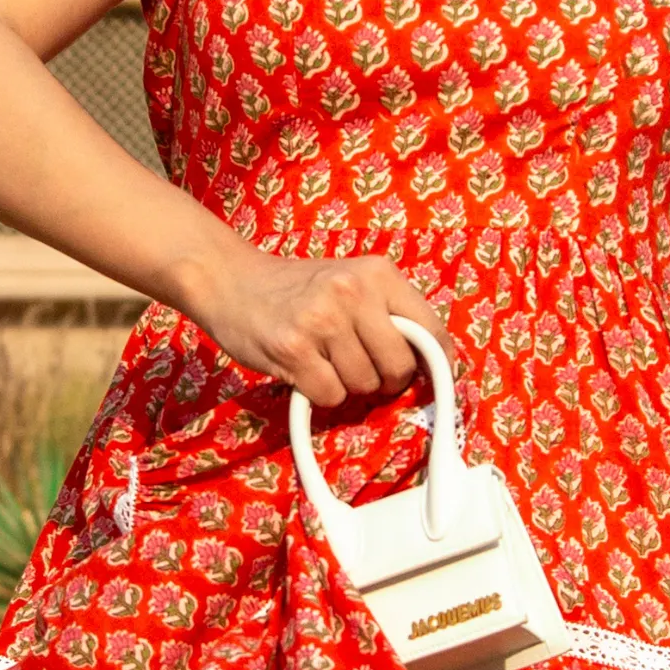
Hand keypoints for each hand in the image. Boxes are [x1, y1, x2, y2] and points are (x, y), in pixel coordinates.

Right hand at [181, 243, 447, 407]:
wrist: (230, 280)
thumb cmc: (297, 289)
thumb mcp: (350, 282)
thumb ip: (389, 314)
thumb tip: (434, 365)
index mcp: (377, 273)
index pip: (432, 330)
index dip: (439, 365)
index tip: (435, 382)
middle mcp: (353, 291)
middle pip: (400, 367)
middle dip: (385, 380)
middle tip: (360, 368)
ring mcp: (323, 320)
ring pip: (364, 385)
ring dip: (346, 385)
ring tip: (323, 359)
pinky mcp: (293, 348)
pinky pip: (330, 396)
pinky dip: (319, 394)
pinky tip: (303, 369)